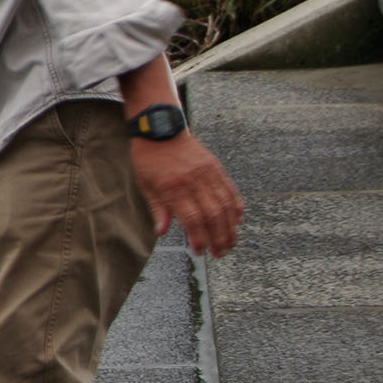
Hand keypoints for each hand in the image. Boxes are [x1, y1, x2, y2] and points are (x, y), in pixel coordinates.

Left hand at [130, 132, 242, 257]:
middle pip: (213, 214)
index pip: (191, 218)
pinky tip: (237, 221)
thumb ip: (157, 208)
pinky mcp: (217, 167)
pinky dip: (236, 207)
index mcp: (173, 186)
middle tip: (219, 253)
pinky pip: (231, 190)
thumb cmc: (149, 158)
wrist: (161, 128)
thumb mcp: (145, 184)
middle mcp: (194, 180)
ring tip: (230, 243)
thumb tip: (162, 232)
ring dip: (230, 227)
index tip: (199, 251)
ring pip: (226, 205)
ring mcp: (208, 173)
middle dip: (219, 238)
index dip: (198, 237)